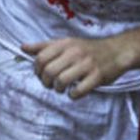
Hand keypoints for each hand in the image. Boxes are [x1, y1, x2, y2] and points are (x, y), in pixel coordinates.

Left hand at [24, 35, 138, 98]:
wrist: (116, 51)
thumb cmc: (86, 50)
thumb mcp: (65, 43)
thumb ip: (44, 47)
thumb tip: (23, 47)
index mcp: (65, 44)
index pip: (41, 58)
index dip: (37, 70)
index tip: (42, 74)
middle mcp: (74, 53)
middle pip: (49, 71)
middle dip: (46, 82)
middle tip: (51, 84)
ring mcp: (86, 65)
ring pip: (61, 81)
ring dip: (58, 89)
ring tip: (62, 88)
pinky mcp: (97, 77)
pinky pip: (78, 91)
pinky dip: (73, 95)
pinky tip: (75, 91)